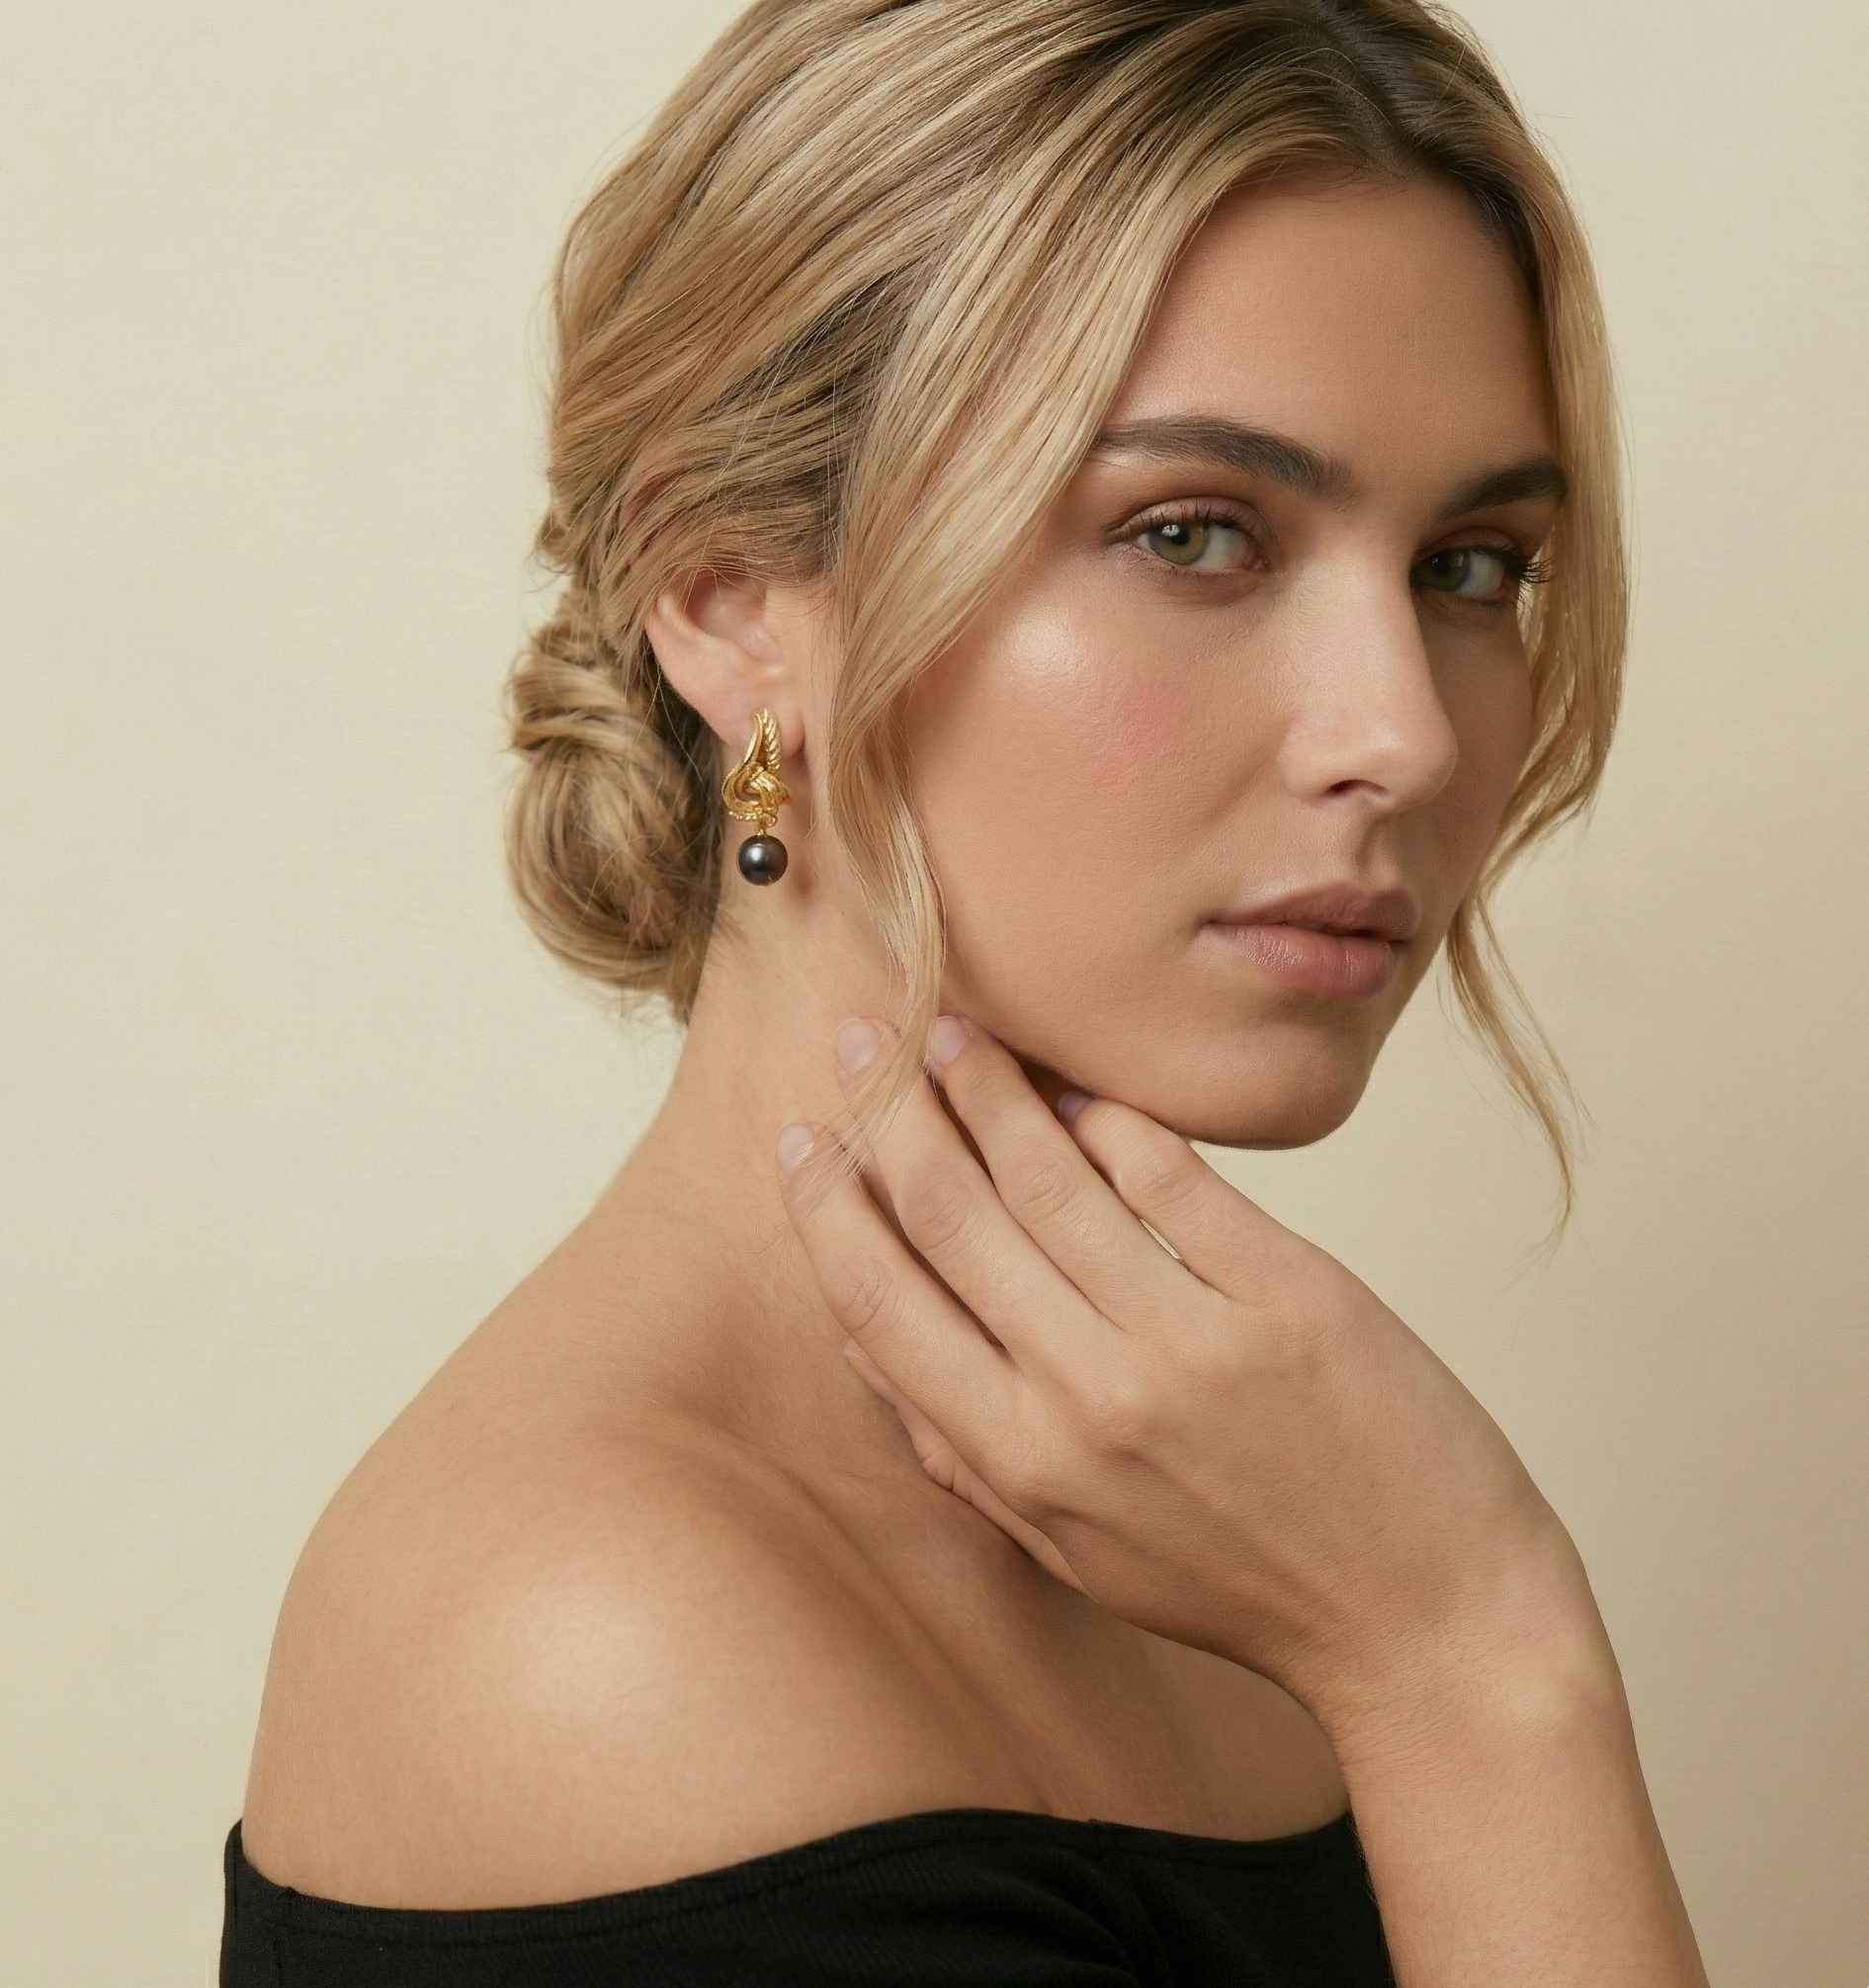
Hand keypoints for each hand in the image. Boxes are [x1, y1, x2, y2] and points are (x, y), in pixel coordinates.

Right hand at [778, 1015, 1596, 1744]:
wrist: (1425, 1621)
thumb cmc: (1243, 1587)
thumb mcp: (1076, 1552)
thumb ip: (962, 1456)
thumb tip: (867, 1347)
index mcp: (1021, 1463)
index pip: (882, 1305)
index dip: (829, 1207)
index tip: (805, 1136)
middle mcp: (1087, 1395)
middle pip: (952, 1217)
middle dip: (893, 1115)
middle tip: (866, 1041)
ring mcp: (1188, 1337)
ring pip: (1049, 1175)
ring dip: (990, 1089)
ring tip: (959, 1033)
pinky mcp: (1284, 1292)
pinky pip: (1170, 1175)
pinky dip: (1114, 1119)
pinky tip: (1081, 1087)